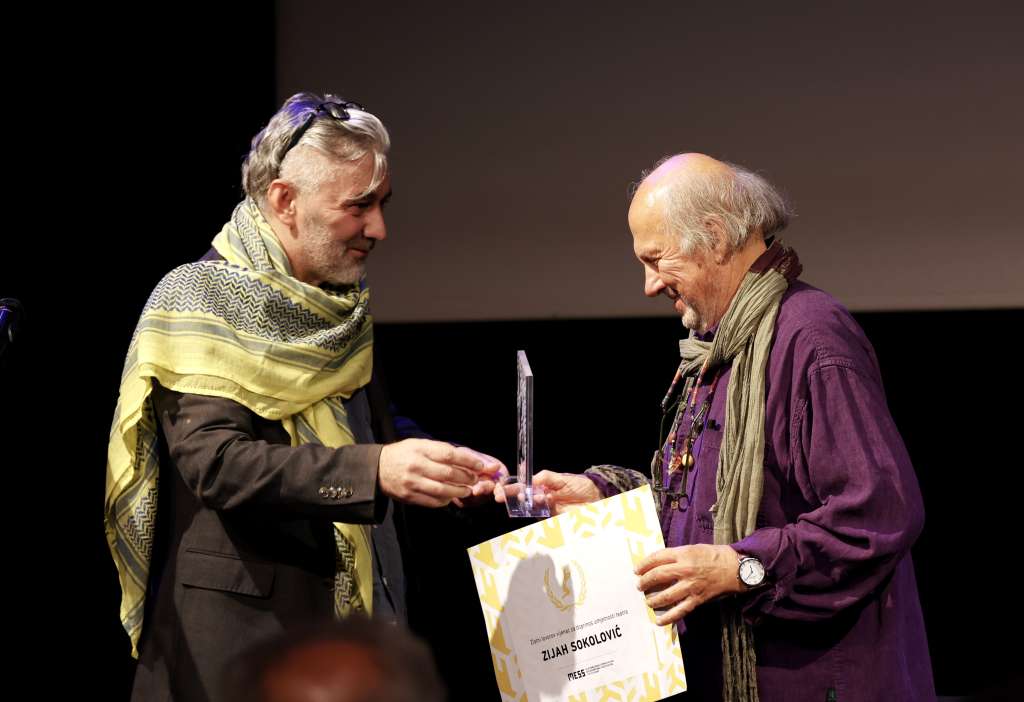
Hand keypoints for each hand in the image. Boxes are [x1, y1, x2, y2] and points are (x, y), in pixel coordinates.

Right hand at [379, 439, 501, 507]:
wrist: (378, 469)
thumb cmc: (403, 454)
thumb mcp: (420, 444)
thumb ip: (440, 450)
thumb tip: (466, 458)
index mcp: (420, 449)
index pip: (449, 455)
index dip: (468, 461)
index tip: (480, 465)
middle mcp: (416, 466)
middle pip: (448, 474)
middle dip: (466, 477)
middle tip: (476, 479)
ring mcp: (413, 483)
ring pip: (442, 490)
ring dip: (459, 491)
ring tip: (467, 490)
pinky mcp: (410, 497)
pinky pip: (433, 501)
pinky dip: (445, 500)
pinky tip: (451, 497)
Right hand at [494, 470, 600, 514]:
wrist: (596, 496)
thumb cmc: (579, 485)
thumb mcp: (561, 477)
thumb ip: (545, 478)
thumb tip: (530, 481)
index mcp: (541, 486)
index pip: (522, 487)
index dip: (510, 488)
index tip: (500, 489)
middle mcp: (541, 498)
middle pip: (522, 499)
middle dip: (512, 497)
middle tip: (502, 497)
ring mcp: (547, 508)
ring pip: (531, 508)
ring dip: (527, 503)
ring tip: (529, 496)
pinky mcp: (555, 517)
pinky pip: (543, 515)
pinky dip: (539, 510)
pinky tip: (541, 501)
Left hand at [635, 544, 741, 625]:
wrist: (735, 568)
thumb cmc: (713, 555)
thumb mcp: (692, 548)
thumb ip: (676, 555)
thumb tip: (658, 563)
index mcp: (683, 554)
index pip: (657, 558)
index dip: (644, 564)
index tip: (636, 570)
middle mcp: (685, 569)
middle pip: (658, 575)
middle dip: (645, 582)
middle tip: (639, 586)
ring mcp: (691, 586)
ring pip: (666, 595)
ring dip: (653, 599)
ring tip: (647, 602)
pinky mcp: (697, 599)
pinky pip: (680, 610)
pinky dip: (668, 617)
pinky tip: (659, 620)